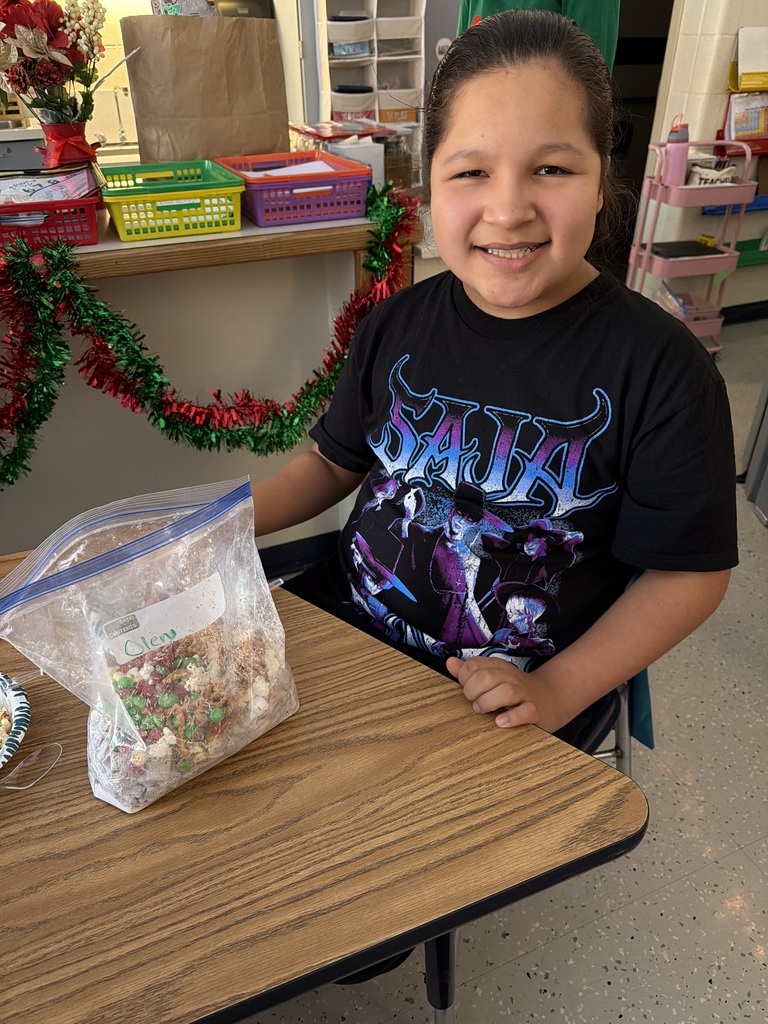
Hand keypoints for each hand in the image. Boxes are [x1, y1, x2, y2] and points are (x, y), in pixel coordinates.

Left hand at [445, 656, 562, 732]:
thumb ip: (469, 671)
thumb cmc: (512, 690)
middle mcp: (511, 677)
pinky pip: (525, 711)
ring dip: (488, 702)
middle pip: (488, 677)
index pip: (475, 665)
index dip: (464, 677)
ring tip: (482, 710)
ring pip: (506, 691)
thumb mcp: (491, 677)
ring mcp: (524, 694)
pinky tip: (500, 722)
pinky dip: (511, 717)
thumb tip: (450, 662)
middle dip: (473, 691)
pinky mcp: (534, 710)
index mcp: (498, 667)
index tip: (466, 689)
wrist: (549, 699)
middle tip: (473, 703)